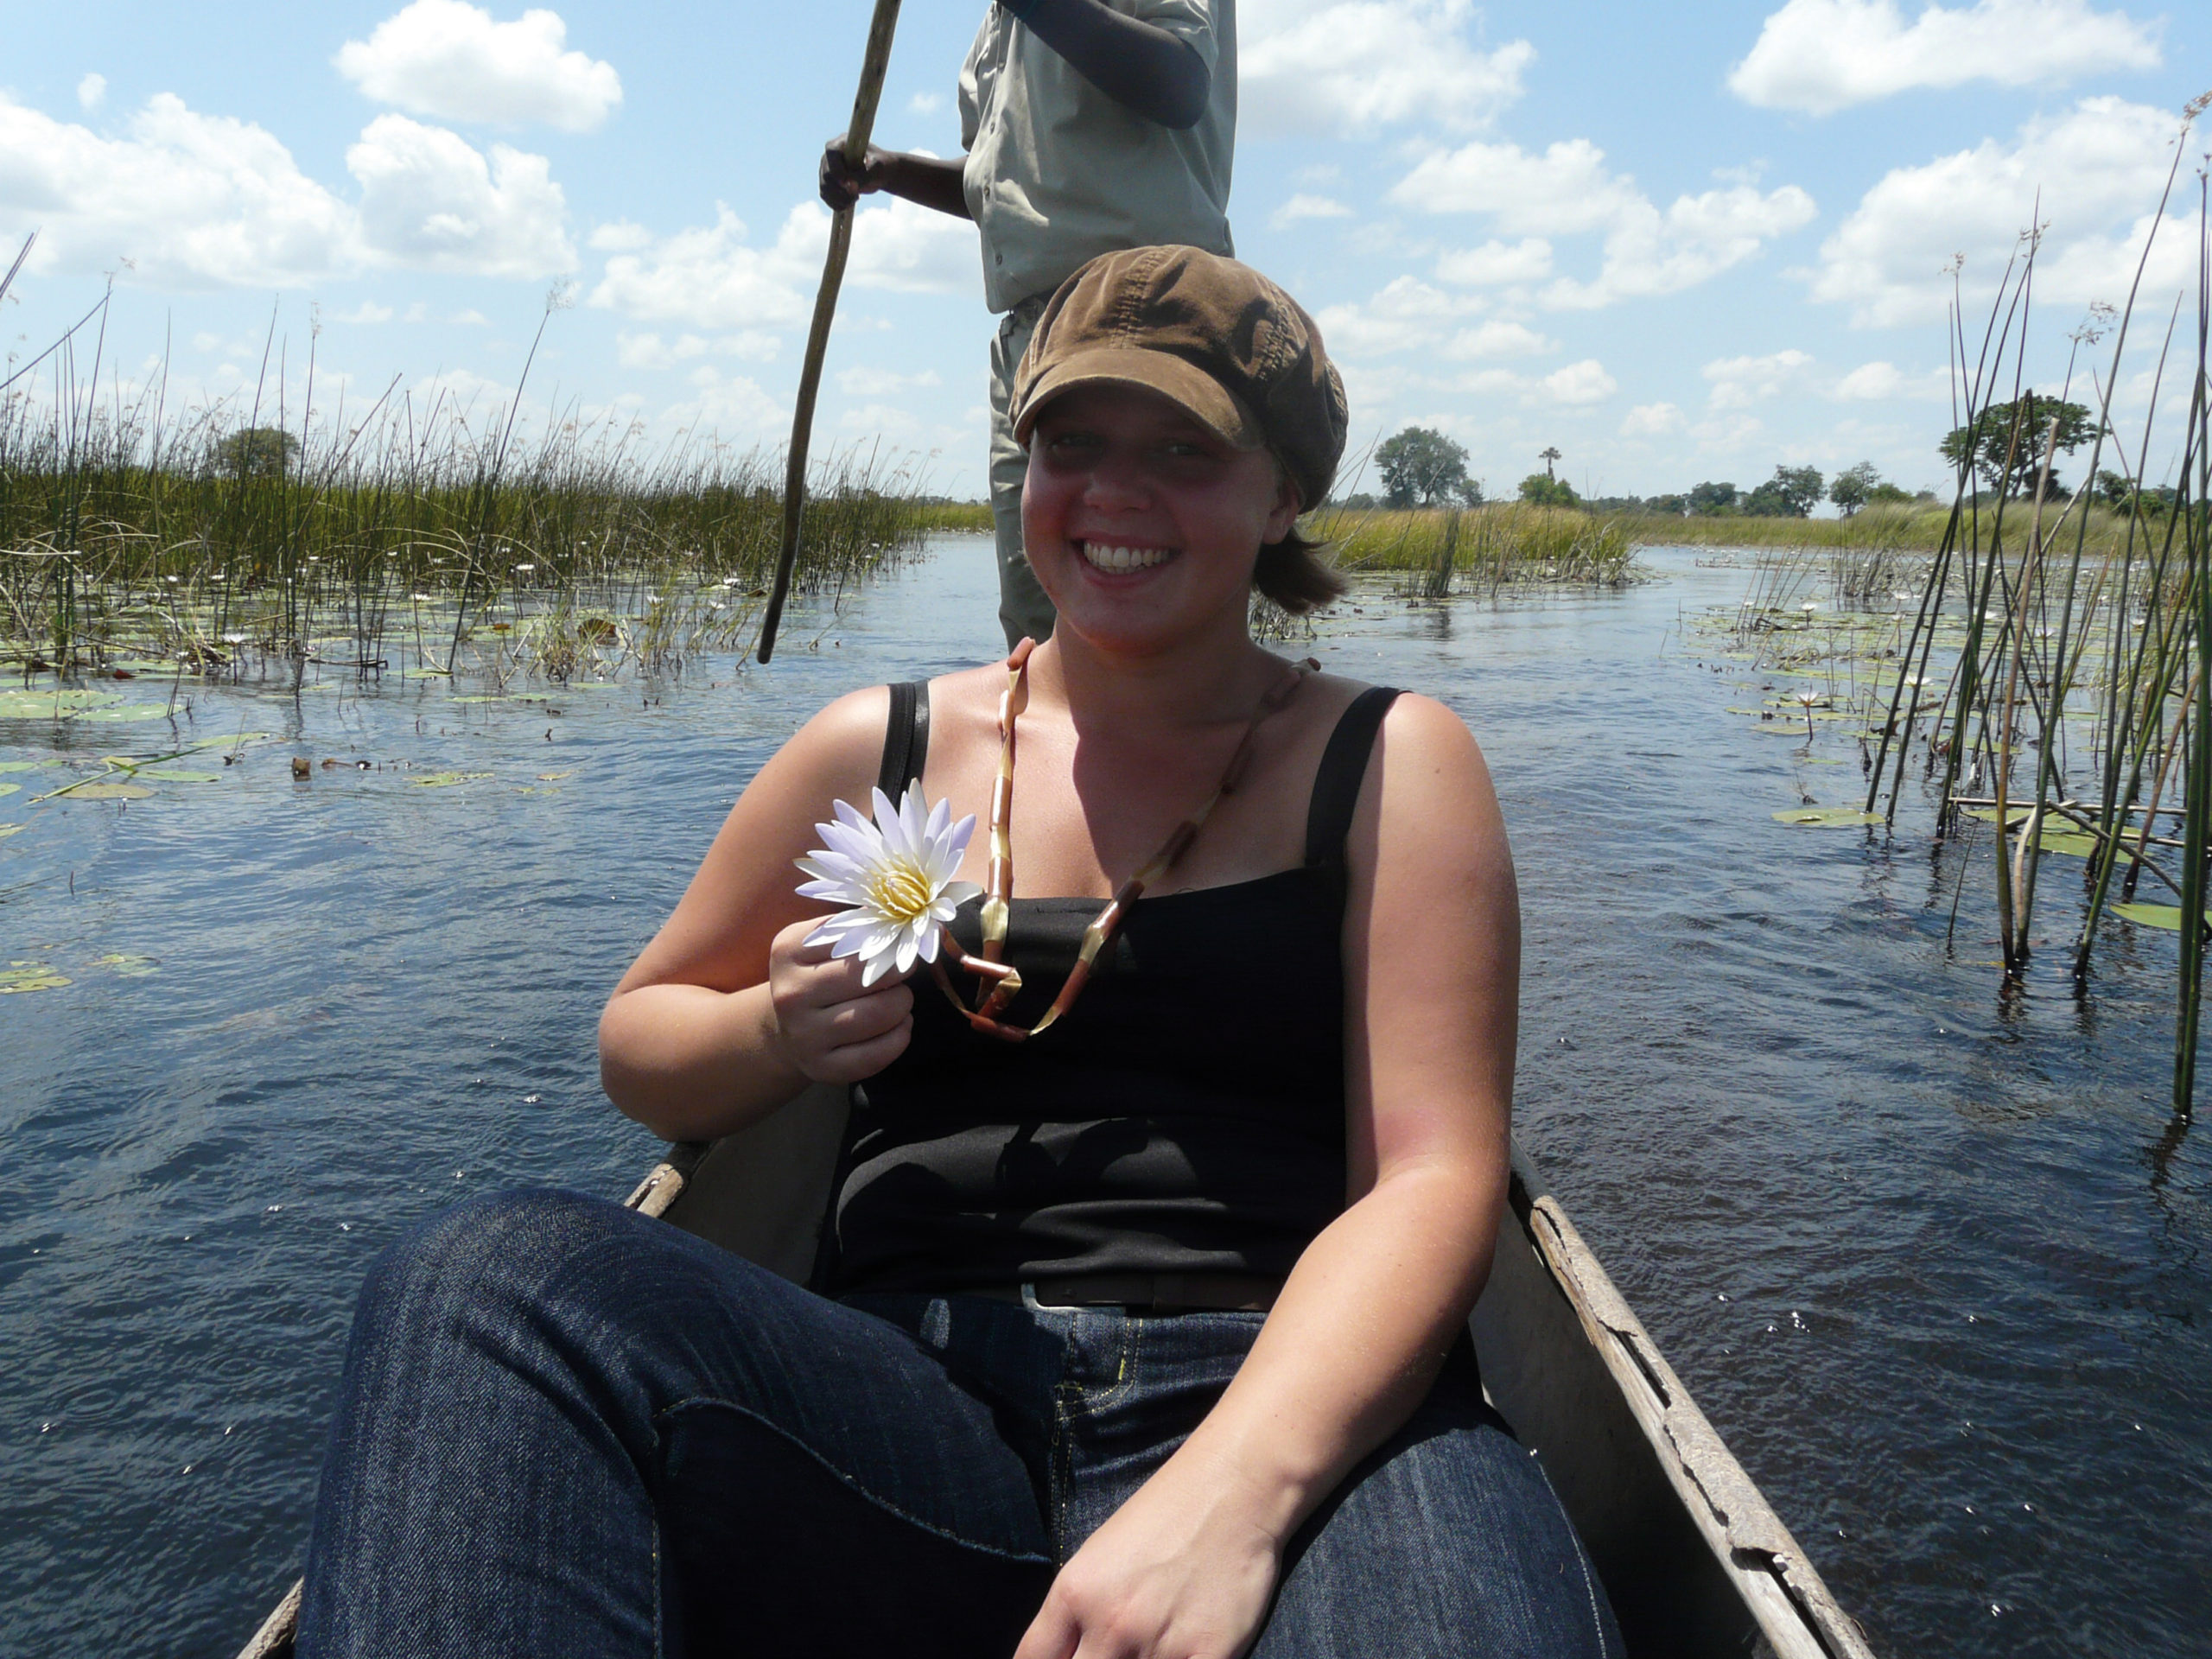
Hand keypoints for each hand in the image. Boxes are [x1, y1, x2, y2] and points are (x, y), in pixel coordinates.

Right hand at [766, 917, 914, 1082]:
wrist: (785, 1027)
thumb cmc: (816, 975)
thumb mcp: (822, 943)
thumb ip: (857, 926)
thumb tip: (907, 915)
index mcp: (788, 951)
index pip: (853, 938)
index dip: (886, 940)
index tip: (899, 944)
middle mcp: (790, 994)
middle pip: (866, 977)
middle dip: (899, 973)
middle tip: (905, 972)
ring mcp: (804, 1035)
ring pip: (876, 1015)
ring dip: (902, 1005)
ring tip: (901, 999)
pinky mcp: (821, 1068)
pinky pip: (875, 1055)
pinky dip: (900, 1037)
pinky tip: (899, 1025)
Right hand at [818, 138, 884, 210]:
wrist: (879, 174)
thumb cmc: (880, 166)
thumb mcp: (876, 169)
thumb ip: (864, 176)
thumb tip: (850, 185)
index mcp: (842, 143)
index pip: (832, 152)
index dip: (837, 168)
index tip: (847, 183)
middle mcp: (830, 156)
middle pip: (826, 173)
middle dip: (840, 189)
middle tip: (856, 196)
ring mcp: (826, 169)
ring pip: (824, 187)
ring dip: (838, 198)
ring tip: (854, 201)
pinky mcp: (827, 183)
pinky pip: (825, 195)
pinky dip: (835, 203)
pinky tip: (847, 205)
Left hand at [1014, 1457, 1280, 1658]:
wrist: (1234, 1488)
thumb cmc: (1165, 1515)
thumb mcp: (1099, 1555)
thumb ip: (1076, 1612)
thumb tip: (1065, 1654)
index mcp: (1075, 1593)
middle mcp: (1110, 1622)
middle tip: (1116, 1652)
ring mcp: (1159, 1642)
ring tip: (1152, 1645)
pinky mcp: (1209, 1654)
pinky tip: (1182, 1653)